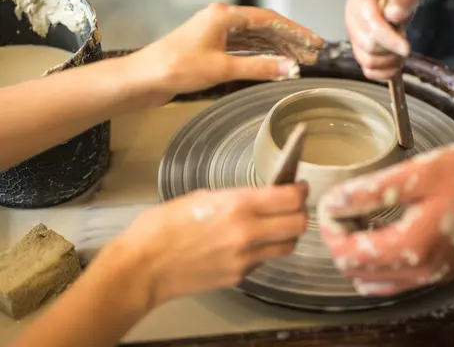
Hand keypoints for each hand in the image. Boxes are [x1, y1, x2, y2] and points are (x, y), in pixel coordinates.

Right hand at [115, 183, 307, 305]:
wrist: (143, 267)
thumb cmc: (163, 225)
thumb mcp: (201, 197)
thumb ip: (236, 198)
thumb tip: (259, 198)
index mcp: (238, 205)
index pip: (290, 198)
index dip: (300, 190)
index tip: (299, 187)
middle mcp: (248, 232)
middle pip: (299, 224)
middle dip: (300, 212)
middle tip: (292, 206)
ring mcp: (245, 258)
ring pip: (287, 246)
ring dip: (287, 234)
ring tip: (274, 226)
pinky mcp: (239, 276)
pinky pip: (264, 260)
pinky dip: (264, 250)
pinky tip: (248, 244)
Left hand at [130, 3, 323, 103]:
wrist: (145, 79)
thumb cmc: (175, 68)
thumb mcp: (223, 69)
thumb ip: (259, 68)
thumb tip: (288, 68)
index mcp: (224, 16)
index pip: (269, 19)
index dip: (294, 31)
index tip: (312, 42)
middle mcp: (221, 19)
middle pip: (264, 27)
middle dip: (289, 40)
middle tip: (311, 53)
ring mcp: (216, 33)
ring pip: (255, 37)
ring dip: (277, 48)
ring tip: (298, 59)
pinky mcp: (212, 47)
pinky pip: (244, 47)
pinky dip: (261, 55)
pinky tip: (274, 62)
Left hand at [317, 144, 453, 296]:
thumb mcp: (419, 174)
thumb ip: (372, 191)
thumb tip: (334, 202)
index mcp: (412, 248)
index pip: (347, 254)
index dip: (329, 228)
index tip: (330, 202)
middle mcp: (420, 272)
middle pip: (353, 271)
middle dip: (339, 240)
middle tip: (343, 208)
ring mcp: (430, 277)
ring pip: (370, 279)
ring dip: (355, 253)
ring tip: (360, 219)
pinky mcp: (438, 272)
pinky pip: (392, 280)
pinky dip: (376, 262)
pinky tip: (380, 232)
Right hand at [345, 0, 419, 80]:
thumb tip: (394, 16)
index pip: (372, 24)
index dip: (389, 39)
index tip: (407, 49)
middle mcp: (352, 18)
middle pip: (369, 46)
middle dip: (392, 49)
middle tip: (404, 36)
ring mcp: (354, 35)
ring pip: (368, 61)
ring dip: (390, 62)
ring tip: (402, 50)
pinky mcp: (359, 48)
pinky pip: (368, 70)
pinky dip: (383, 73)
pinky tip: (395, 65)